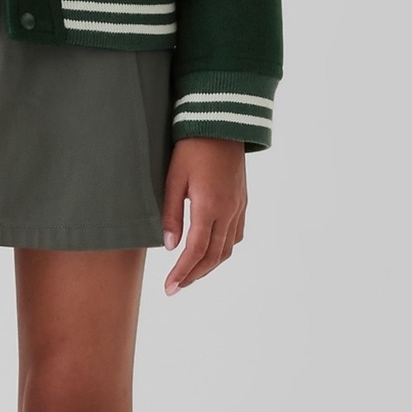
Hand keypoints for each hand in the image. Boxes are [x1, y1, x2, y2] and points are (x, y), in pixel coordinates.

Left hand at [162, 137, 246, 293]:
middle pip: (214, 256)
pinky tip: (209, 251)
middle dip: (194, 275)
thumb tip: (168, 246)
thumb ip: (171, 214)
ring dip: (209, 266)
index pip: (196, 251)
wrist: (222, 123)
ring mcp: (239, 206)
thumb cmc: (192, 148)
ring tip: (190, 275)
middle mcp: (229, 211)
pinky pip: (236, 235)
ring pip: (227, 248)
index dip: (182, 272)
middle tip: (176, 288)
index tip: (169, 288)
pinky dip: (222, 250)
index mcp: (210, 206)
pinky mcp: (242, 201)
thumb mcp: (174, 179)